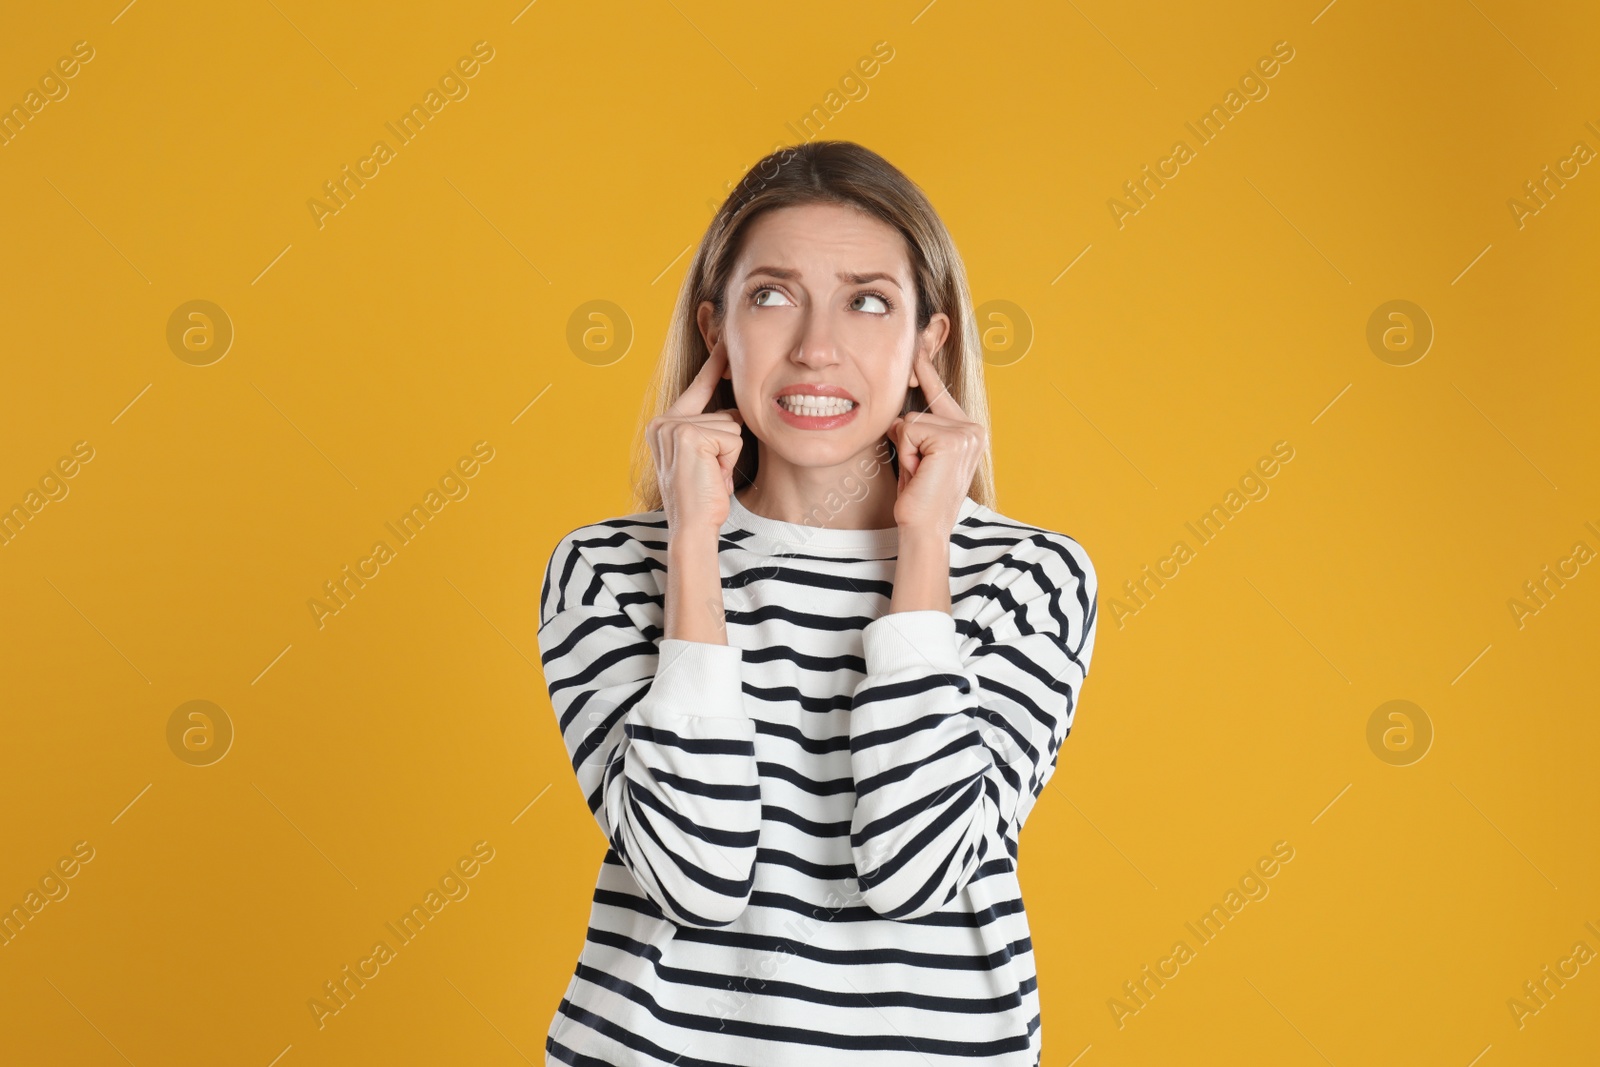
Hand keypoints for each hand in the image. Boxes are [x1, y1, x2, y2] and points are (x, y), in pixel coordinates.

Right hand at [649, 343, 745, 537]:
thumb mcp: (707, 458)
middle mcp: (663, 422)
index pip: (698, 388)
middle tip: (711, 474)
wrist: (692, 527)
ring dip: (729, 455)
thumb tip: (737, 410)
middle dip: (728, 446)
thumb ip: (713, 431)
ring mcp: (674, 427)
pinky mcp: (689, 435)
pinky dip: (729, 459)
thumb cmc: (703, 499)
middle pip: (725, 413)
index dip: (714, 366)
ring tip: (711, 476)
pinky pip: (732, 437)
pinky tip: (713, 476)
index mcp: (664, 425)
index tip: (725, 339)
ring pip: (732, 426)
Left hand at [886, 349, 984, 537]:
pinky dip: (907, 453)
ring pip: (912, 421)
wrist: (924, 528)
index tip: (919, 345)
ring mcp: (966, 434)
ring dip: (907, 449)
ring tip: (919, 473)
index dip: (926, 372)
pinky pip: (910, 430)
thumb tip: (900, 409)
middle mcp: (974, 429)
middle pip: (919, 410)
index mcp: (970, 431)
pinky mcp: (952, 440)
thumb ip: (919, 428)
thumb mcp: (920, 455)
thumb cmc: (919, 498)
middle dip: (908, 440)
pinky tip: (919, 472)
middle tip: (919, 471)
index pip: (941, 395)